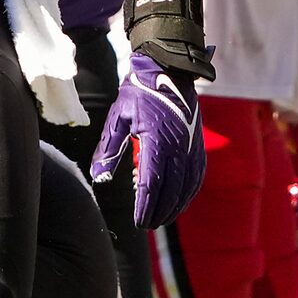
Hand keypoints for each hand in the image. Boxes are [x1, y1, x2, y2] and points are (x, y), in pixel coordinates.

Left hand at [92, 53, 207, 228]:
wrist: (167, 72)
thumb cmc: (137, 94)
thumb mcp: (117, 117)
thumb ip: (108, 148)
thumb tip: (99, 178)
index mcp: (156, 140)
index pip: (152, 182)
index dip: (146, 205)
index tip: (138, 222)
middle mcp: (178, 146)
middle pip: (171, 189)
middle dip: (159, 211)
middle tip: (145, 226)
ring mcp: (192, 147)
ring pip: (187, 187)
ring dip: (175, 207)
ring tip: (160, 220)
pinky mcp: (198, 146)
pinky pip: (197, 177)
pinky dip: (188, 194)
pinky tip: (179, 203)